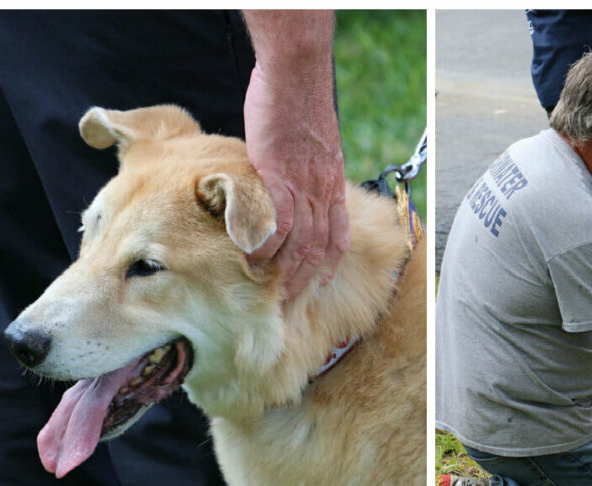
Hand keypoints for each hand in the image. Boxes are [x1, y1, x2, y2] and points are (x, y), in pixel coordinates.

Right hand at [243, 61, 349, 298]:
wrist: (295, 77)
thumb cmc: (297, 102)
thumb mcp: (311, 142)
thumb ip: (302, 167)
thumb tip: (285, 178)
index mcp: (332, 183)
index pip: (337, 233)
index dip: (330, 262)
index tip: (320, 282)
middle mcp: (324, 189)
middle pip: (319, 247)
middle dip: (305, 280)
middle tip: (287, 302)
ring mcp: (305, 185)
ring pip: (302, 242)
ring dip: (285, 272)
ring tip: (268, 291)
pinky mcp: (281, 177)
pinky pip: (279, 223)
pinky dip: (267, 246)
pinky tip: (253, 259)